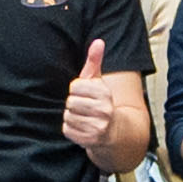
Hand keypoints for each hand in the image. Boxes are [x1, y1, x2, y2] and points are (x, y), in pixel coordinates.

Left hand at [59, 37, 143, 163]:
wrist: (114, 131)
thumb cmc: (101, 103)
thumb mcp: (99, 81)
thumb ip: (95, 61)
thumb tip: (98, 42)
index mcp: (105, 93)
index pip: (75, 86)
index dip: (76, 90)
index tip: (85, 94)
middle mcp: (104, 110)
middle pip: (70, 102)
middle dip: (74, 104)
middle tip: (84, 107)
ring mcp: (98, 126)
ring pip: (68, 116)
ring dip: (72, 117)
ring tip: (83, 117)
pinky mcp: (90, 140)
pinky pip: (67, 129)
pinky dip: (71, 128)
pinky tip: (81, 127)